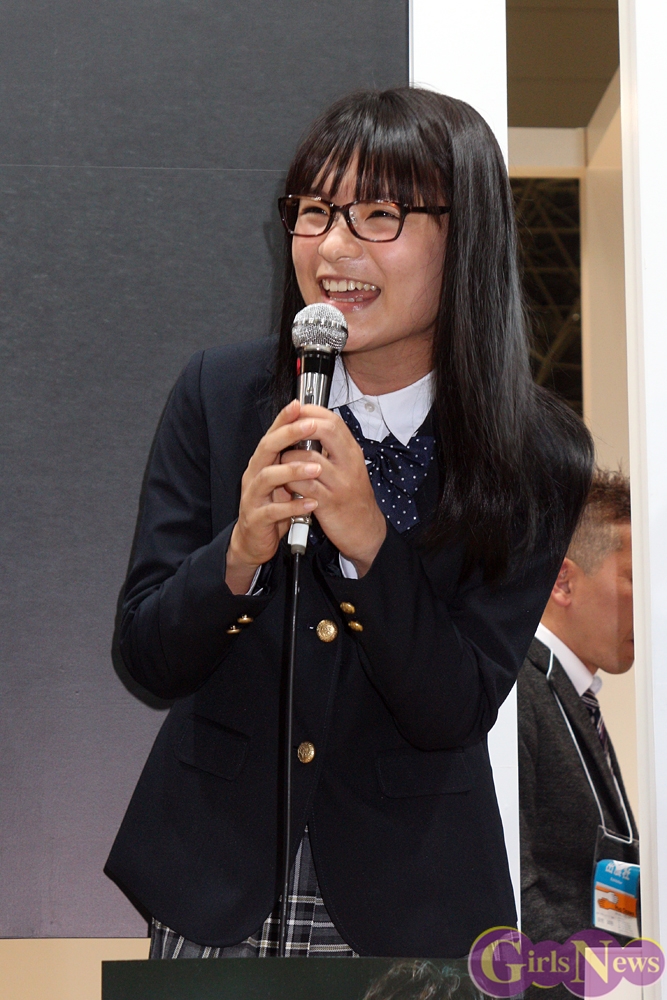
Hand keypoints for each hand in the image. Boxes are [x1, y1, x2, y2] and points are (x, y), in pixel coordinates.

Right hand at [225, 401, 323, 593]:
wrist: (254, 540)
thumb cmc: (271, 507)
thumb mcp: (283, 479)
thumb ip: (293, 459)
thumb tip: (312, 435)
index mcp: (262, 463)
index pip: (272, 434)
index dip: (284, 419)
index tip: (299, 404)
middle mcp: (254, 475)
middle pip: (267, 449)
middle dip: (289, 436)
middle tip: (310, 427)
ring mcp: (253, 496)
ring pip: (268, 477)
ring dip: (293, 471)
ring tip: (316, 468)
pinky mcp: (256, 518)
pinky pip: (274, 510)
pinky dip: (292, 507)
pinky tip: (310, 503)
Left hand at [281, 404, 386, 575]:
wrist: (365, 530)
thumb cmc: (352, 498)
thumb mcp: (348, 468)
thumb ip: (333, 448)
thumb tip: (309, 427)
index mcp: (352, 452)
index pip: (333, 420)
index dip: (311, 411)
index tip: (294, 411)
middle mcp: (349, 464)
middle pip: (326, 430)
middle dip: (300, 426)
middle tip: (284, 431)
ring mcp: (340, 483)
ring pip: (309, 456)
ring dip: (289, 456)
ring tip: (282, 462)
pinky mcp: (329, 502)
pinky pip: (304, 484)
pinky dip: (290, 481)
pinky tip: (287, 483)